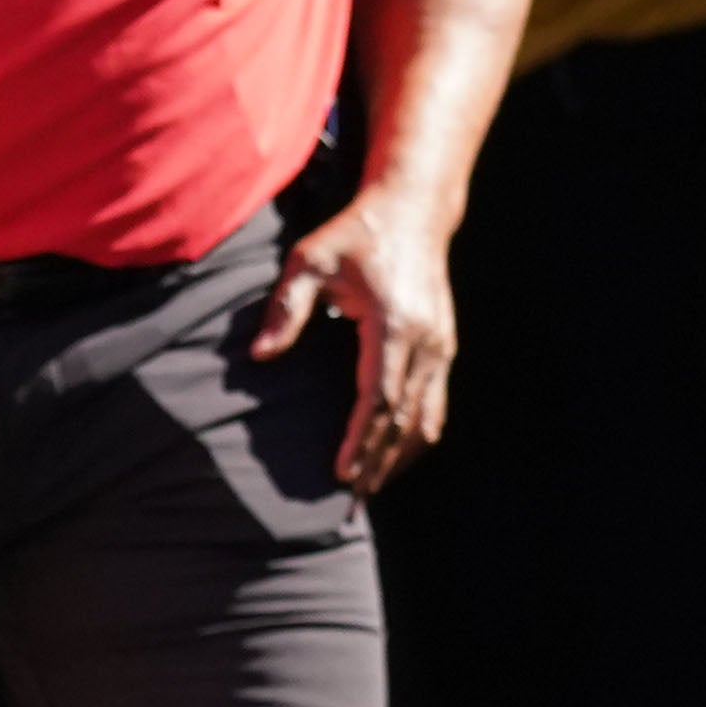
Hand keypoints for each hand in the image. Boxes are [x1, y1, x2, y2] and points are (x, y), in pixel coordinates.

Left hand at [250, 193, 457, 498]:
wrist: (413, 207)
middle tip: (353, 499)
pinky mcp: (444, 342)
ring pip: (426, 414)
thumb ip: (285, 308)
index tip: (341, 474)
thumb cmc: (356, 233)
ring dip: (402, 453)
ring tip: (374, 485)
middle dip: (379, 460)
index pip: (378, 398)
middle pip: (404, 417)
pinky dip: (419, 431)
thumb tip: (260, 356)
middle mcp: (425, 339)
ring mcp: (440, 342)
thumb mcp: (309, 259)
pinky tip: (400, 451)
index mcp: (394, 325)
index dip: (359, 440)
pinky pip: (436, 399)